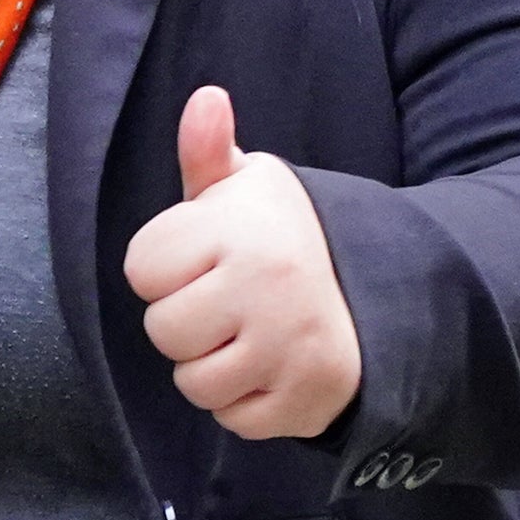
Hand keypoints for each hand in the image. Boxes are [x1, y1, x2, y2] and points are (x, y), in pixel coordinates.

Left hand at [122, 87, 362, 441]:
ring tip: (247, 334)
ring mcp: (289, 351)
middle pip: (163, 330)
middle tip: (227, 300)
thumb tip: (205, 99)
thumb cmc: (283, 237)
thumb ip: (209, 152)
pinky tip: (270, 366)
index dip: (166, 265)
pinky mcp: (306, 402)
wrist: (378, 292)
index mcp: (242, 231)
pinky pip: (233, 420)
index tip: (203, 257)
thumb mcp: (247, 188)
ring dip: (211, 366)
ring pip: (194, 383)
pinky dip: (245, 402)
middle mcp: (267, 290)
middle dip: (186, 318)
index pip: (142, 267)